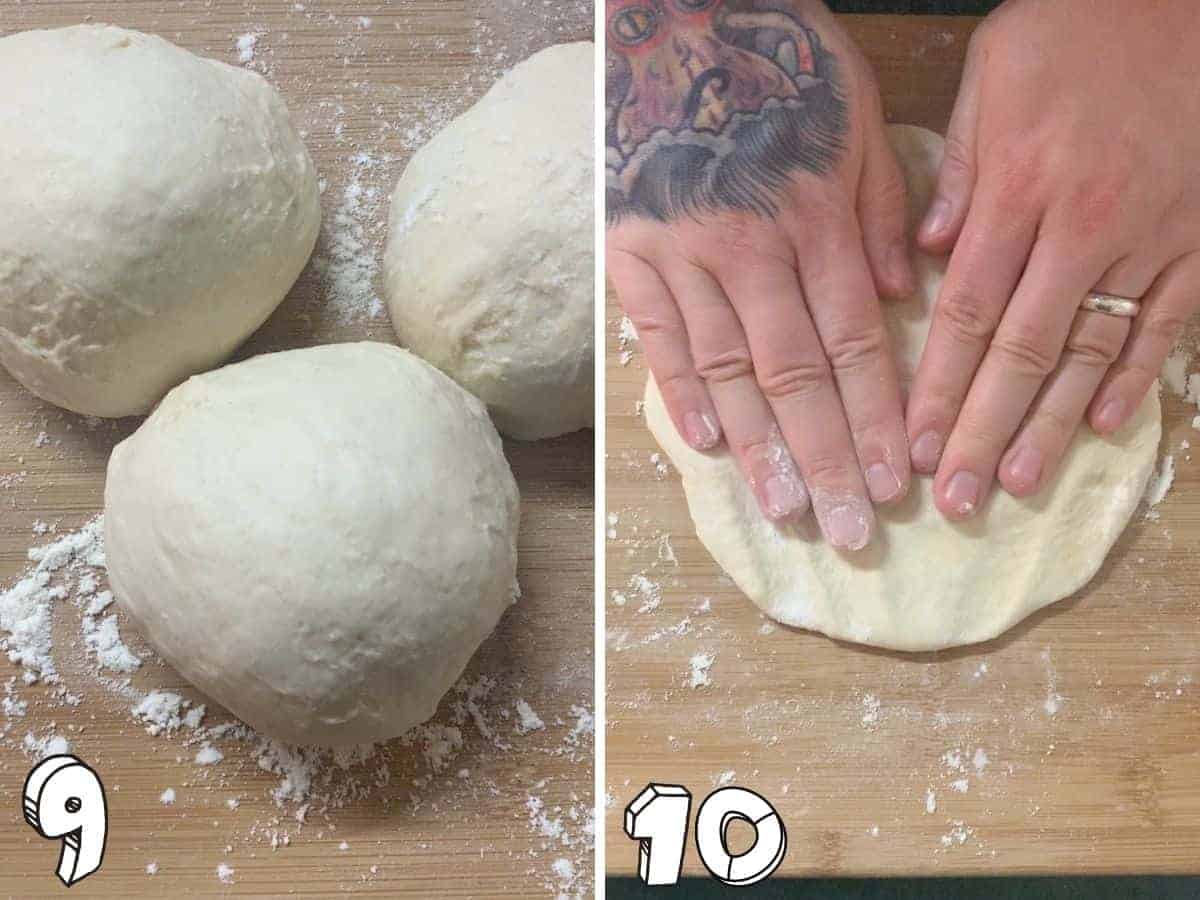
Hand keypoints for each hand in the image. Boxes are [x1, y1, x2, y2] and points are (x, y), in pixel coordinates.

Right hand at [606, 0, 914, 549]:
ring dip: (761, 449)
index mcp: (814, 220)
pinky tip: (704, 447)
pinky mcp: (628, 253)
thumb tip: (904, 290)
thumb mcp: (859, 116)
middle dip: (829, 460)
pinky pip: (655, 336)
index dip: (878, 420)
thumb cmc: (777, 64)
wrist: (676, 18)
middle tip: (850, 532)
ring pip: (729, 371)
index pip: (854, 344)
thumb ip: (884, 205)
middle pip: (797, 377)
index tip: (898, 481)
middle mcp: (751, 250)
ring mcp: (682, 256)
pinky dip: (680, 392)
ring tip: (786, 510)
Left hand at [909, 0, 1199, 518]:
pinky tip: (1107, 429)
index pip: (968, 312)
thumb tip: (928, 250)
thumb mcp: (997, 71)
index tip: (912, 443)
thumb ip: (960, 166)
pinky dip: (1137, 377)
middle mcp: (1084, 223)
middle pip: (1022, 350)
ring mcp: (1150, 236)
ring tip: (1016, 483)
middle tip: (953, 497)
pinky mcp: (1199, 238)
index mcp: (1021, 187)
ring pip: (1092, 349)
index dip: (938, 386)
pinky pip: (1166, 322)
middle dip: (982, 429)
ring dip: (1053, 424)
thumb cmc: (1080, 27)